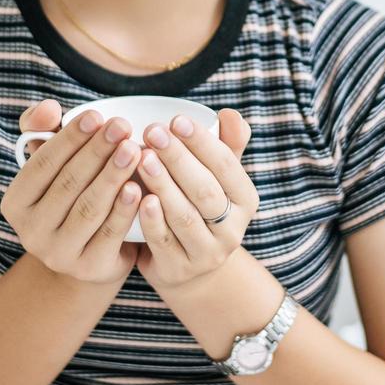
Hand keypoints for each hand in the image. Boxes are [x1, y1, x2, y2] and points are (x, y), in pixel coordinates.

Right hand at [1, 99, 144, 285]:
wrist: (89, 254)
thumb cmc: (71, 195)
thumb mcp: (53, 163)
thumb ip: (43, 129)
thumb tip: (49, 107)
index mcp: (15, 203)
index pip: (42, 164)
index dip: (70, 138)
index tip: (97, 115)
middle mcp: (31, 232)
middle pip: (68, 184)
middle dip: (97, 152)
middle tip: (122, 127)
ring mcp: (58, 254)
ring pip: (89, 208)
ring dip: (113, 176)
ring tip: (134, 150)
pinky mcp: (89, 268)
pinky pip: (110, 234)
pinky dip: (125, 209)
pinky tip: (140, 187)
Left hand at [134, 108, 257, 290]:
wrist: (188, 268)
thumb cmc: (199, 208)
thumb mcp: (216, 179)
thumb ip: (225, 146)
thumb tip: (229, 114)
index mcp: (245, 200)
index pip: (226, 166)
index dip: (201, 142)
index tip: (176, 120)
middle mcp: (232, 229)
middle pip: (205, 190)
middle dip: (178, 159)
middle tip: (152, 132)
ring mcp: (207, 253)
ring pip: (184, 216)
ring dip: (162, 184)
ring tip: (142, 158)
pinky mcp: (179, 269)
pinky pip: (163, 241)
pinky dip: (152, 218)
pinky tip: (139, 197)